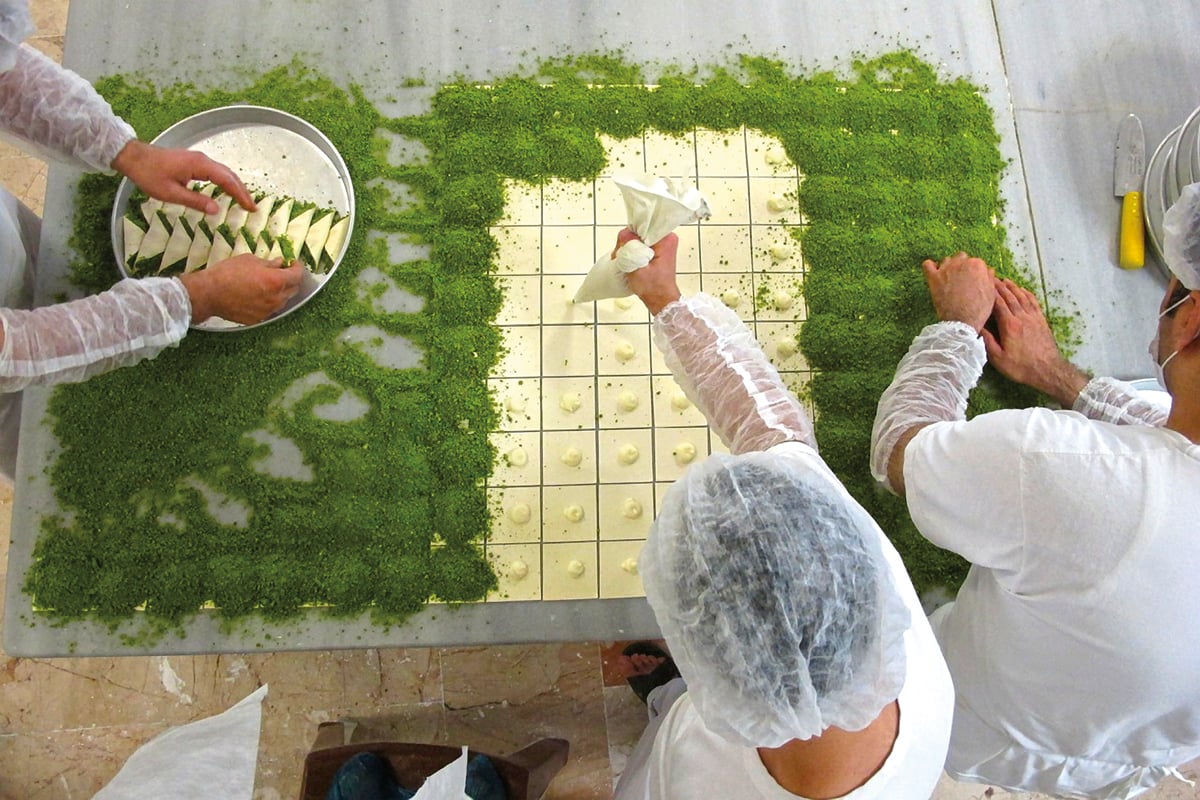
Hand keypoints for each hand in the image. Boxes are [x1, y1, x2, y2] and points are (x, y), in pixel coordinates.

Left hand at [111, 140, 255, 214]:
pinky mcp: (194, 161)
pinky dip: (226, 182)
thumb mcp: (171, 193)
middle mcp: (203, 160)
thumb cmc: (149, 175)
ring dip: (236, 186)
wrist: (134, 157)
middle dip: (242, 192)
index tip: (250, 208)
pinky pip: (216, 172)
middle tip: (252, 208)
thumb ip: (195, 201)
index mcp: (200, 166)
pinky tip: (227, 190)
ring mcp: (199, 159)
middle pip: (229, 175)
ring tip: (244, 201)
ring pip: (224, 172)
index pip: (227, 181)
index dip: (240, 195)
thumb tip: (217, 210)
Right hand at [177, 255, 304, 324]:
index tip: (294, 263)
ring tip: (268, 283)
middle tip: (282, 272)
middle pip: (293, 289)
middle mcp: (276, 299)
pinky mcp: (259, 319)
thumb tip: (280, 264)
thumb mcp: (250, 260)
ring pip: (283, 301)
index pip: (297, 275)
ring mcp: (268, 311)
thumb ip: (269, 263)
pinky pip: (270, 309)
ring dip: (280, 291)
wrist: (209, 293)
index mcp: (275, 281)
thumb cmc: (227, 273)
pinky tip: (259, 295)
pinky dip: (269, 301)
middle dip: (290, 279)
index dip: (297, 267)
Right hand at [619, 229, 680, 314]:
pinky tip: (630, 261)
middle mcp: (666, 238)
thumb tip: (625, 233)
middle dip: (628, 242)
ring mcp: (662, 243)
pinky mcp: (657, 249)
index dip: (630, 235)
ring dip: (629, 248)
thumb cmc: (653, 287)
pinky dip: (633, 251)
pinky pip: (641, 244)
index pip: (643, 225)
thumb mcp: (636, 265)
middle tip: (623, 257)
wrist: (660, 299)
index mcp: (665, 239)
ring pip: (638, 237)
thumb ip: (630, 246)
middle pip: (640, 230)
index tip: (625, 247)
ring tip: (627, 261)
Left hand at [922, 252, 994, 331]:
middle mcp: (961, 263)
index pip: (976, 262)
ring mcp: (946, 269)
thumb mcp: (991, 293)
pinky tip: (934, 272)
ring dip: (948, 266)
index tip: (973, 281)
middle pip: (961, 258)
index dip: (975, 272)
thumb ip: (989, 278)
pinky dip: (930, 266)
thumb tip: (988, 269)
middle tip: (962, 280)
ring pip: (947, 260)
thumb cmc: (978, 309)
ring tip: (949, 278)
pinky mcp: (933, 278)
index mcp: (977, 265)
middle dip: (962, 266)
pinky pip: (927, 264)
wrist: (961, 321)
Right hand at [984, 278, 1088, 404]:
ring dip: (1013, 287)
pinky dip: (1027, 294)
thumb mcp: (998, 358)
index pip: (998, 303)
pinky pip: (1034, 303)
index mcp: (1009, 325)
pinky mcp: (1041, 321)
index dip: (991, 291)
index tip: (984, 283)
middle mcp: (1022, 318)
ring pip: (1022, 297)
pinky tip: (1023, 290)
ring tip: (1005, 280)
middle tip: (992, 277)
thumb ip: (987, 341)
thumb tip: (977, 327)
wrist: (1048, 371)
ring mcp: (1033, 318)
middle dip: (1000, 286)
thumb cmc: (1021, 367)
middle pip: (1010, 297)